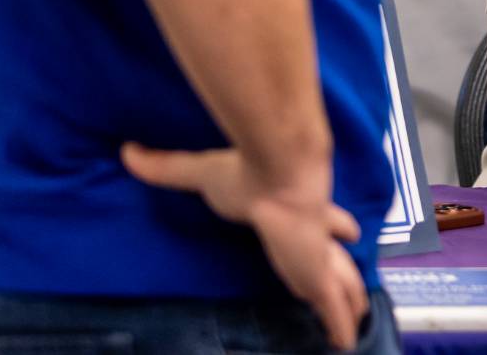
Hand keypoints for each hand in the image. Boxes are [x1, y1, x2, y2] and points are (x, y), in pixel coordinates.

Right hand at [123, 143, 367, 350]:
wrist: (278, 171)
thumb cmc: (244, 171)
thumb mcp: (200, 171)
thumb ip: (167, 167)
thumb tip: (130, 151)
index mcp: (296, 209)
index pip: (324, 220)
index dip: (336, 225)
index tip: (350, 231)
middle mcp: (313, 233)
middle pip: (336, 258)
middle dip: (347, 271)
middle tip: (356, 286)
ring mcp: (318, 256)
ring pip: (343, 285)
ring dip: (350, 301)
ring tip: (357, 319)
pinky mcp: (318, 277)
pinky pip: (333, 310)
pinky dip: (340, 327)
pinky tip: (346, 343)